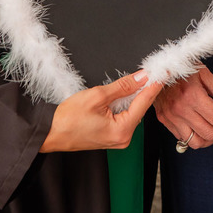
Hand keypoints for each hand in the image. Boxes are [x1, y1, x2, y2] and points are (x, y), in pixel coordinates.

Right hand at [40, 71, 162, 152]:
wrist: (50, 132)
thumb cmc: (67, 119)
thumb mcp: (96, 96)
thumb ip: (122, 86)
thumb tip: (140, 78)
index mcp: (122, 130)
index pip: (144, 102)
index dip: (154, 85)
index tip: (163, 74)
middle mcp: (123, 138)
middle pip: (140, 108)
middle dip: (144, 90)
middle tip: (150, 72)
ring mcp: (117, 139)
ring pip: (132, 112)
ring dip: (133, 97)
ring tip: (136, 81)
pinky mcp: (111, 137)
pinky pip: (124, 117)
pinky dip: (124, 105)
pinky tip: (123, 95)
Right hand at [154, 66, 212, 149]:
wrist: (154, 67)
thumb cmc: (180, 67)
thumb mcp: (204, 73)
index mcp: (193, 96)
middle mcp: (182, 109)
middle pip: (211, 134)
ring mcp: (172, 117)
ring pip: (197, 142)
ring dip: (211, 140)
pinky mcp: (164, 120)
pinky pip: (183, 138)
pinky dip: (196, 138)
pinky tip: (201, 129)